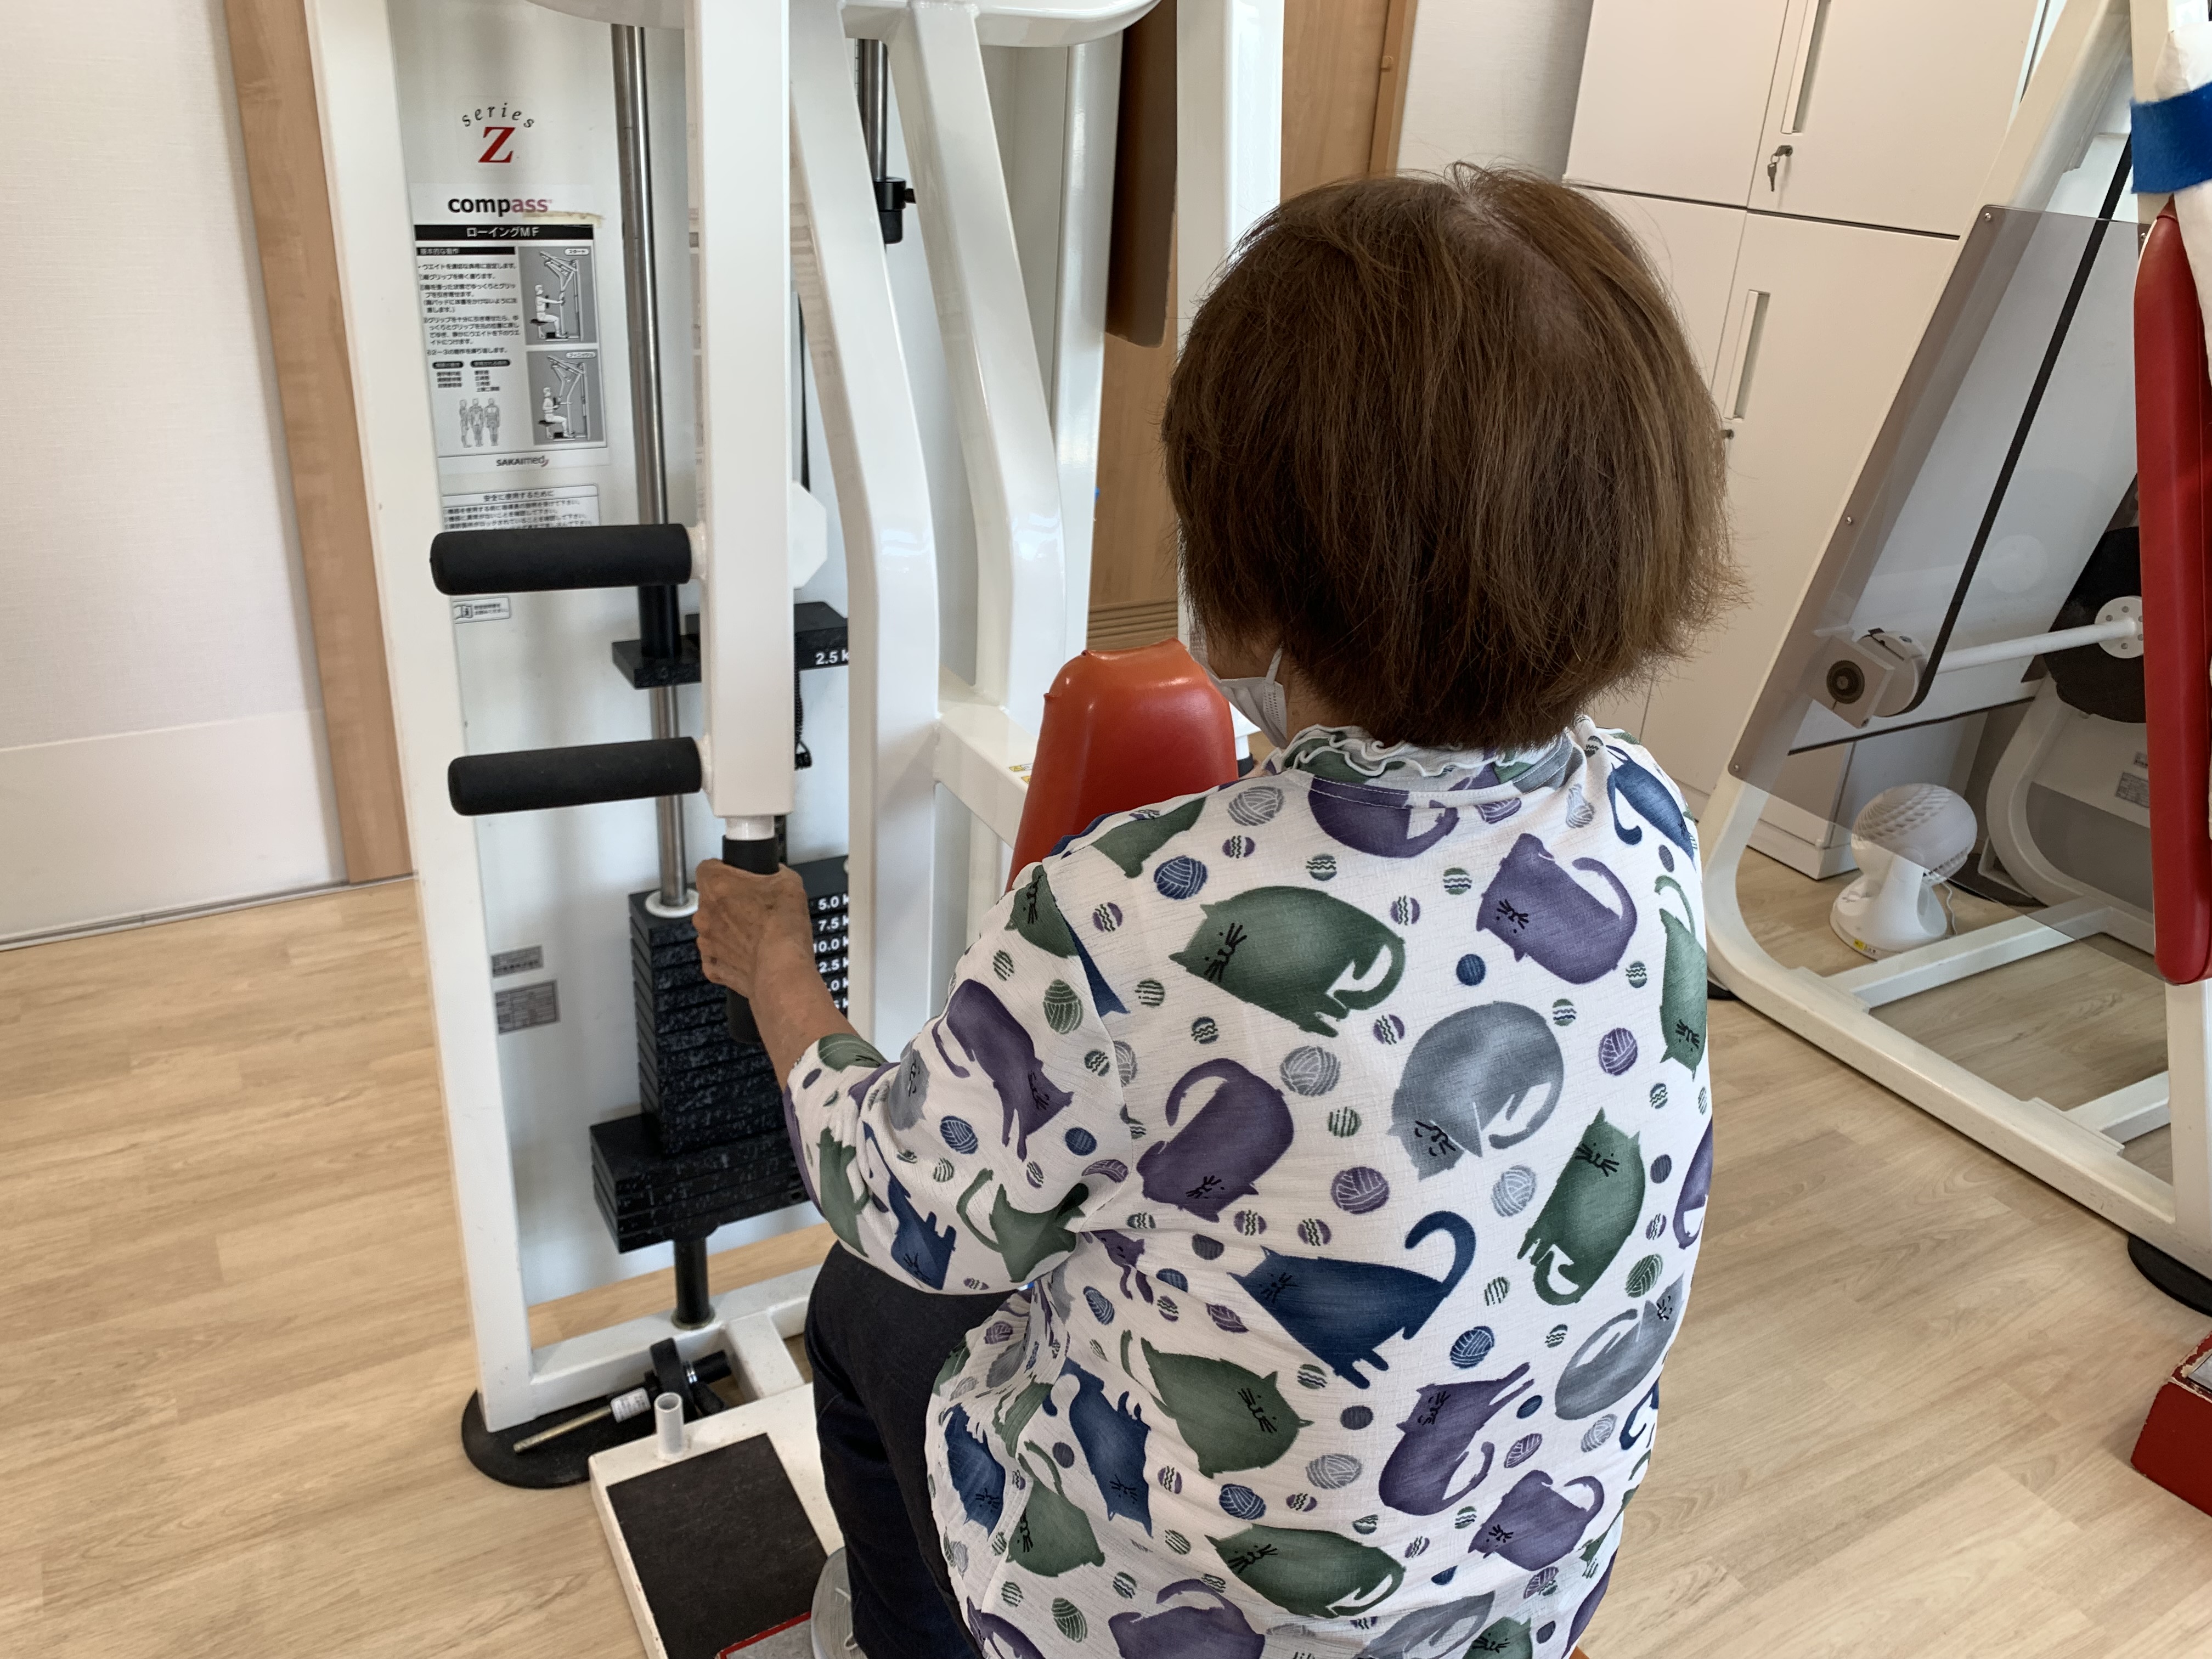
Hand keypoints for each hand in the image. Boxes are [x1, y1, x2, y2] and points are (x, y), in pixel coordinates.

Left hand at [693, 860, 814, 999]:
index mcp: (717, 886)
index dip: (725, 870)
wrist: (781, 971)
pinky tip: (752, 954)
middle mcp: (704, 914)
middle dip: (729, 901)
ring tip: (757, 934)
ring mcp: (706, 943)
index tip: (739, 877)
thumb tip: (775, 874)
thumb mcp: (790, 883)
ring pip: (713, 928)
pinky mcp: (712, 968)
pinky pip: (718, 956)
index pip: (708, 867)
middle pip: (710, 899)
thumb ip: (775, 872)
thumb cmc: (782, 929)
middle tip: (755, 907)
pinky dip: (732, 955)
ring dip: (730, 929)